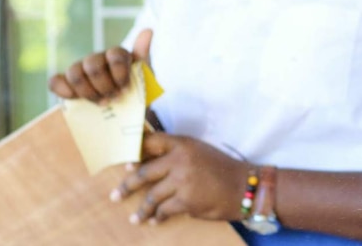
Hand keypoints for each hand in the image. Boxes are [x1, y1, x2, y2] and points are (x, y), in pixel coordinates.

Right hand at [48, 29, 152, 102]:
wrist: (125, 111)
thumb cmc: (135, 92)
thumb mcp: (145, 76)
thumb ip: (143, 55)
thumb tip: (148, 30)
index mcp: (116, 55)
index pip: (114, 55)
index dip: (119, 73)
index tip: (125, 89)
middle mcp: (97, 59)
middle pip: (93, 65)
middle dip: (104, 85)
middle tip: (114, 99)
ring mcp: (80, 70)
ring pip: (75, 73)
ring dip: (88, 92)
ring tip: (102, 104)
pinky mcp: (66, 84)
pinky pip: (55, 81)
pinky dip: (62, 89)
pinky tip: (72, 98)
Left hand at [111, 132, 248, 223]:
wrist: (246, 187)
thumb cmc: (222, 169)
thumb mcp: (200, 152)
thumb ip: (177, 154)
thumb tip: (148, 163)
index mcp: (183, 144)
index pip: (150, 142)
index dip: (132, 150)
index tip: (121, 162)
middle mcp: (180, 160)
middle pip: (143, 172)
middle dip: (127, 186)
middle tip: (115, 195)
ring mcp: (182, 180)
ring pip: (151, 196)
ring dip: (142, 209)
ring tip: (135, 218)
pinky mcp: (186, 200)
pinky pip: (164, 210)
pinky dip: (158, 217)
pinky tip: (156, 220)